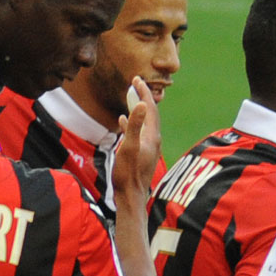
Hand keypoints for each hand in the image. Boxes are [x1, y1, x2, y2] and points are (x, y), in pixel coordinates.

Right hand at [112, 76, 160, 197]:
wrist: (131, 196)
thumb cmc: (127, 173)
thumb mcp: (128, 147)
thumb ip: (134, 126)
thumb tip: (143, 104)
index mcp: (152, 136)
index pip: (150, 108)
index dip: (144, 92)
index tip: (136, 79)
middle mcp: (153, 139)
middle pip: (150, 113)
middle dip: (143, 96)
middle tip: (135, 83)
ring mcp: (148, 147)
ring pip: (145, 122)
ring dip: (138, 108)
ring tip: (130, 97)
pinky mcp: (142, 153)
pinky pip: (139, 131)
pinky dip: (132, 122)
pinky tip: (122, 121)